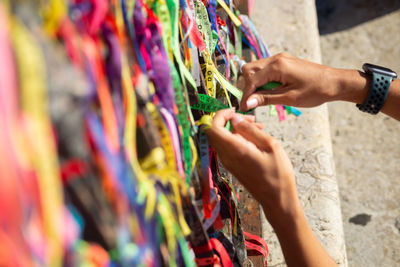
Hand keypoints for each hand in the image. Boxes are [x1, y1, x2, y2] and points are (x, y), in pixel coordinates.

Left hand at [205, 109, 300, 220]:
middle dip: (228, 120)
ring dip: (234, 129)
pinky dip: (237, 138)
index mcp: (235, 150)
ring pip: (221, 139)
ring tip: (257, 128)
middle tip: (250, 119)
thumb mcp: (270, 145)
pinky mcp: (232, 167)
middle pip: (214, 132)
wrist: (278, 200)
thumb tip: (233, 118)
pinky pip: (227, 147)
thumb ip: (250, 129)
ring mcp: (228, 163)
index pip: (213, 127)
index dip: (220, 115)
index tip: (235, 110)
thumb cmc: (278, 174)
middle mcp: (227, 157)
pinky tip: (255, 139)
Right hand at [239, 53, 367, 110]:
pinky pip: (264, 69)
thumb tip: (248, 103)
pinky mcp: (283, 62)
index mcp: (277, 66)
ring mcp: (279, 59)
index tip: (244, 109)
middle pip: (249, 69)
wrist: (334, 82)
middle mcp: (276, 59)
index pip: (251, 80)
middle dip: (247, 86)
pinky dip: (261, 80)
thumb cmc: (315, 91)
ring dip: (253, 83)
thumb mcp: (289, 98)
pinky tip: (268, 91)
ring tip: (260, 98)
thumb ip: (266, 99)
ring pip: (255, 68)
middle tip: (252, 102)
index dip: (246, 95)